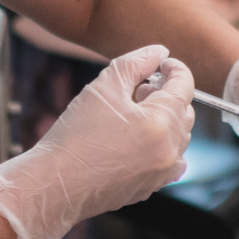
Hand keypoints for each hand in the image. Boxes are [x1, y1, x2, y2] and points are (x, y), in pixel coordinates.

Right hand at [0, 44, 193, 238]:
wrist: (54, 184)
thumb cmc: (75, 135)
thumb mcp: (103, 87)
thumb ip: (135, 63)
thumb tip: (159, 52)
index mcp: (161, 123)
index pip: (185, 87)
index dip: (175, 69)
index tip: (162, 63)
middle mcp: (169, 150)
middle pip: (185, 111)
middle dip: (168, 94)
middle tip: (142, 87)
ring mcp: (162, 173)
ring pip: (180, 136)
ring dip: (166, 118)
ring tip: (135, 112)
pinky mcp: (151, 187)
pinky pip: (170, 161)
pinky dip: (163, 145)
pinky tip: (139, 139)